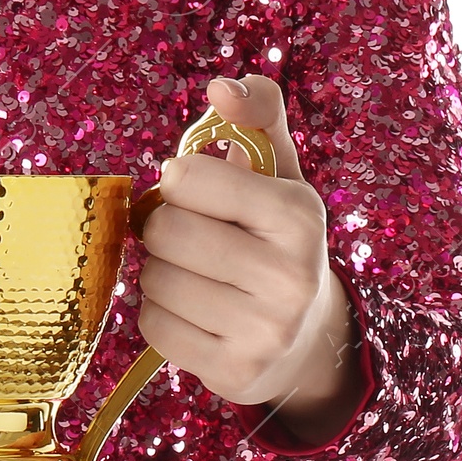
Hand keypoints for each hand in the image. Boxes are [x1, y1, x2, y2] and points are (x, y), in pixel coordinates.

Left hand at [138, 75, 362, 446]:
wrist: (307, 338)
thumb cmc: (278, 242)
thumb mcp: (281, 173)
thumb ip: (257, 115)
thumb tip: (219, 87)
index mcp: (299, 216)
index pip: (189, 178)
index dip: (178, 182)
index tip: (195, 192)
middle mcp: (287, 277)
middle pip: (167, 233)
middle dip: (165, 230)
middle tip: (190, 238)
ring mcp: (262, 332)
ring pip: (156, 282)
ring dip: (161, 274)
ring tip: (194, 275)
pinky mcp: (233, 373)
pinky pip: (155, 327)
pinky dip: (160, 315)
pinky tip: (191, 310)